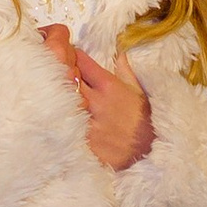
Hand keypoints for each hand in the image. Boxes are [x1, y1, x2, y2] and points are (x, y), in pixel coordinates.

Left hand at [41, 22, 152, 170]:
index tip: (71, 58)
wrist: (150, 152)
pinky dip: (60, 121)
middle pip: (66, 78)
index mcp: (108, 86)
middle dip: (62, 74)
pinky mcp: (82, 141)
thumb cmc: (144, 120)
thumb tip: (120, 54)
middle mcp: (95, 102)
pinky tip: (59, 120)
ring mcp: (87, 122)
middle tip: (59, 75)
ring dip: (58, 97)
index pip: (81, 61)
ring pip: (61, 102)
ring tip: (56, 97)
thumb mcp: (138, 92)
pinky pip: (64, 126)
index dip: (73, 56)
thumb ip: (125, 71)